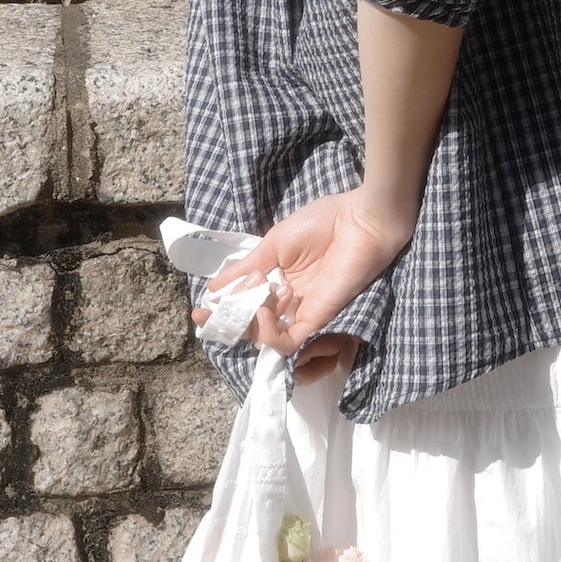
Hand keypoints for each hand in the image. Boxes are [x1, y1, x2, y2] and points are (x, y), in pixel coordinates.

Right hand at [193, 187, 411, 383]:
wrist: (360, 220)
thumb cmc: (322, 223)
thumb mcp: (275, 242)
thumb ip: (248, 266)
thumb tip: (215, 286)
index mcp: (278, 278)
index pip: (246, 302)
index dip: (223, 310)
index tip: (200, 311)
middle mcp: (288, 299)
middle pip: (252, 324)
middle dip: (227, 324)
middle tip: (204, 319)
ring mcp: (302, 311)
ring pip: (267, 338)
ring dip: (248, 327)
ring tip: (246, 307)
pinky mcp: (318, 319)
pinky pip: (289, 341)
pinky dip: (270, 336)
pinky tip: (263, 313)